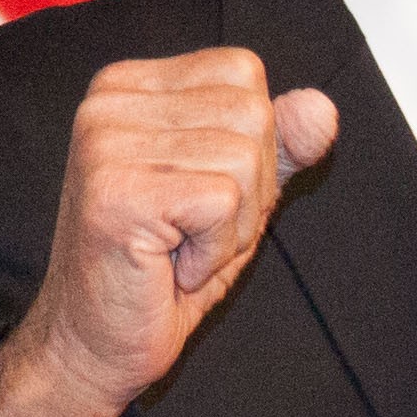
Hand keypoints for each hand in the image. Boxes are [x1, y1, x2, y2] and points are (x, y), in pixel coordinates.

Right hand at [0, 52, 338, 416]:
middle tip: (192, 233)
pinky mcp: (116, 190)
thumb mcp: (240, 195)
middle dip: (250, 190)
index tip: (202, 197)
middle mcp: (109, 100)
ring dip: (232, 227)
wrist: (95, 345)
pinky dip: (214, 250)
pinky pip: (223, 202)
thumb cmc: (164, 270)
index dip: (254, 144)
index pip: (244, 72)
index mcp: (130, 84)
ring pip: (244, 159)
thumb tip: (321, 105)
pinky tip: (170, 267)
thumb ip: (281, 145)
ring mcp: (105, 142)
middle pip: (252, 114)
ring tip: (179, 250)